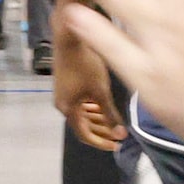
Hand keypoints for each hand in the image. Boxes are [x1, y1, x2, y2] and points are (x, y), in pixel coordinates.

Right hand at [49, 10, 126, 151]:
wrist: (69, 38)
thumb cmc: (86, 64)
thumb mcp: (101, 91)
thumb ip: (110, 114)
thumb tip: (120, 134)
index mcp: (68, 109)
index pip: (84, 135)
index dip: (101, 142)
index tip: (116, 145)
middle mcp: (62, 104)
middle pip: (82, 126)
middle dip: (101, 132)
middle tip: (118, 136)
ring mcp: (63, 94)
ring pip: (82, 114)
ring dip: (97, 120)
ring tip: (113, 122)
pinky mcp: (65, 84)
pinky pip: (79, 103)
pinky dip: (91, 108)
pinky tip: (102, 105)